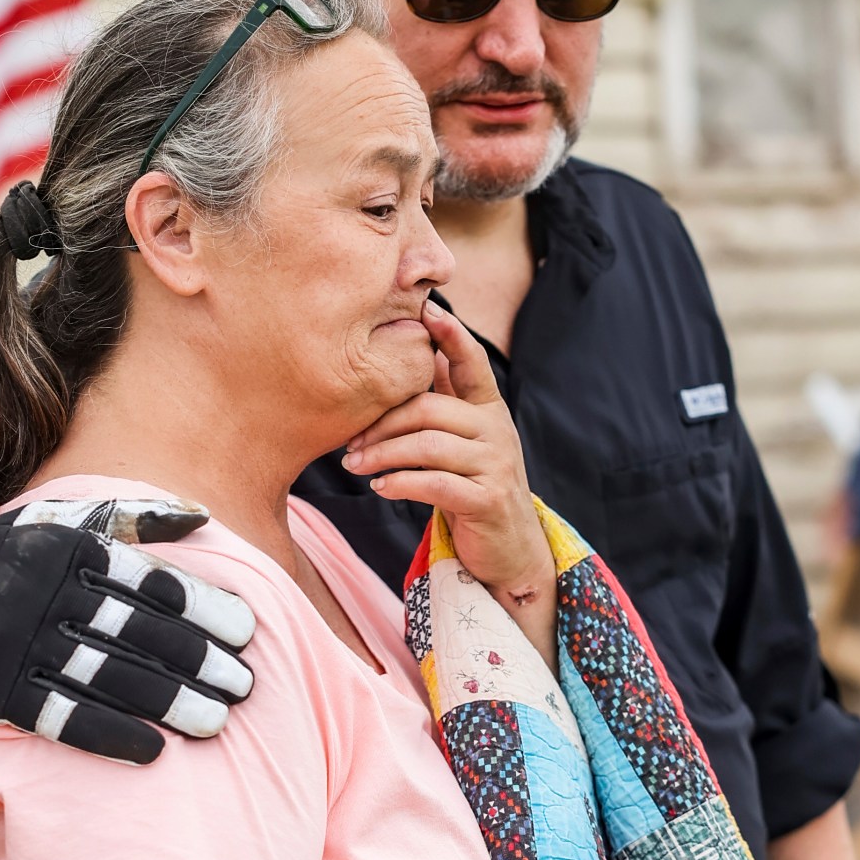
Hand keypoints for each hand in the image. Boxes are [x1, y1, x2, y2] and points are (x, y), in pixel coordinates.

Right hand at [0, 498, 255, 761]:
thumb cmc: (8, 563)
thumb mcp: (58, 525)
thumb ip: (128, 518)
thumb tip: (201, 515)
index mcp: (64, 549)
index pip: (147, 580)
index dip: (202, 606)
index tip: (248, 630)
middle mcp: (41, 594)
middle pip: (134, 631)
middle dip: (196, 659)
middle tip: (245, 684)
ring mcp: (16, 645)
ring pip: (104, 676)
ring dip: (165, 701)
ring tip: (216, 721)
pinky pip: (59, 716)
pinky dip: (107, 734)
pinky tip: (153, 751)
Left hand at [343, 305, 554, 607]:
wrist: (510, 551)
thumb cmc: (473, 491)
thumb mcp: (460, 444)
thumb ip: (441, 407)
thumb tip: (404, 361)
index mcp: (489, 409)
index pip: (472, 363)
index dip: (452, 334)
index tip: (426, 308)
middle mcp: (497, 431)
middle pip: (430, 408)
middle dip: (382, 423)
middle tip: (349, 443)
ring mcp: (497, 465)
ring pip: (429, 445)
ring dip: (383, 455)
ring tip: (354, 466)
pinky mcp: (488, 500)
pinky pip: (436, 483)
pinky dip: (401, 484)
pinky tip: (380, 488)